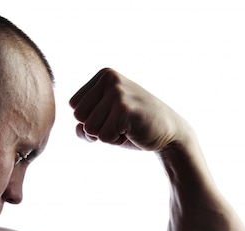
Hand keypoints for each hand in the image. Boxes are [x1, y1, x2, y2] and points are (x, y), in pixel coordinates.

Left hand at [69, 68, 191, 151]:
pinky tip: (131, 131)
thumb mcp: (105, 119)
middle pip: (78, 116)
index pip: (74, 105)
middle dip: (96, 127)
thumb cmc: (133, 125)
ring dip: (106, 135)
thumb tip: (80, 128)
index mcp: (104, 75)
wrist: (170, 131)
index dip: (89, 118)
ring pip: (89, 128)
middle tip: (119, 123)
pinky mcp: (124, 109)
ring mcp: (117, 93)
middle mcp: (109, 79)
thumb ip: (85, 122)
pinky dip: (115, 140)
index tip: (111, 116)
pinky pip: (103, 136)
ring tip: (125, 126)